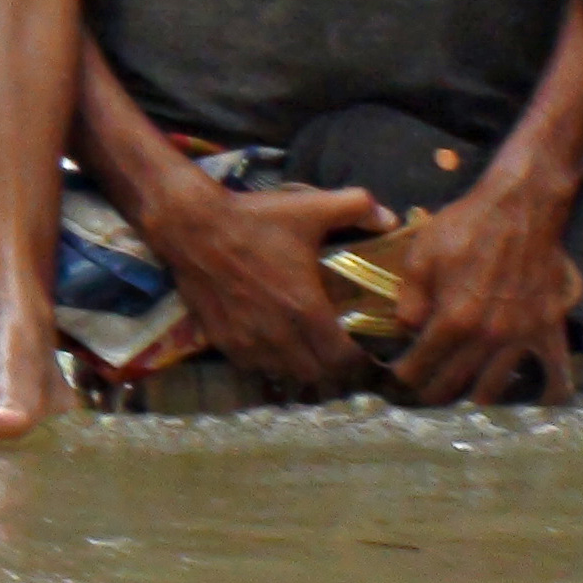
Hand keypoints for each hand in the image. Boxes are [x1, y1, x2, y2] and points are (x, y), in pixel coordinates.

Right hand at [145, 181, 395, 388]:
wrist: (191, 224)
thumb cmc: (253, 219)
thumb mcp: (308, 207)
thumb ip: (356, 208)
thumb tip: (391, 219)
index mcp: (306, 309)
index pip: (343, 359)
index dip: (359, 361)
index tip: (365, 351)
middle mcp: (278, 334)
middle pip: (317, 374)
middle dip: (332, 367)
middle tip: (337, 350)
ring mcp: (247, 340)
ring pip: (285, 373)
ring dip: (300, 366)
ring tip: (306, 350)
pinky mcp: (222, 339)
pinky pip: (254, 366)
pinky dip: (267, 362)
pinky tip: (270, 343)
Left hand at [386, 173, 582, 404]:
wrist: (521, 210)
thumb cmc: (465, 228)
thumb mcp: (420, 256)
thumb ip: (409, 299)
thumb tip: (405, 330)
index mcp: (454, 320)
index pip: (422, 364)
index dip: (406, 374)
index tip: (399, 378)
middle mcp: (489, 338)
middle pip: (455, 383)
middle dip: (434, 391)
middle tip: (423, 392)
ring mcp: (523, 338)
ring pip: (495, 387)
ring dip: (474, 393)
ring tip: (462, 391)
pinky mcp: (549, 330)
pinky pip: (554, 374)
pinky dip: (543, 392)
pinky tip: (532, 398)